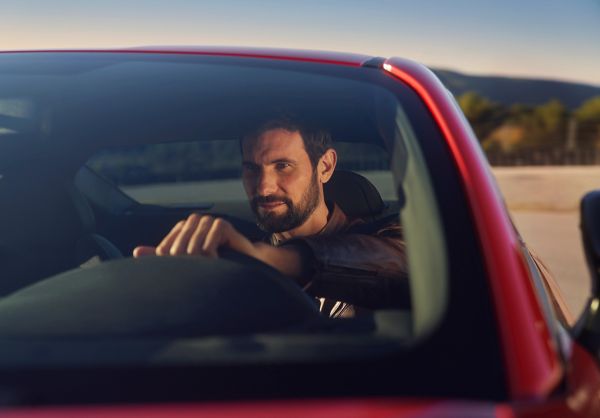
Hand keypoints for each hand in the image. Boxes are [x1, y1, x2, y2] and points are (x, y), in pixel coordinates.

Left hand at [133, 214, 307, 278]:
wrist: (246, 263)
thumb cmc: (218, 263)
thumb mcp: (187, 261)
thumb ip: (163, 256)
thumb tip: (136, 251)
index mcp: (183, 228)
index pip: (165, 249)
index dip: (172, 265)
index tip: (184, 276)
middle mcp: (194, 221)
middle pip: (177, 249)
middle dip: (186, 266)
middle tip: (198, 275)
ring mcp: (208, 221)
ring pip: (192, 248)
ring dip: (200, 263)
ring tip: (209, 270)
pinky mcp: (221, 224)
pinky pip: (208, 244)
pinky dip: (211, 257)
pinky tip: (217, 263)